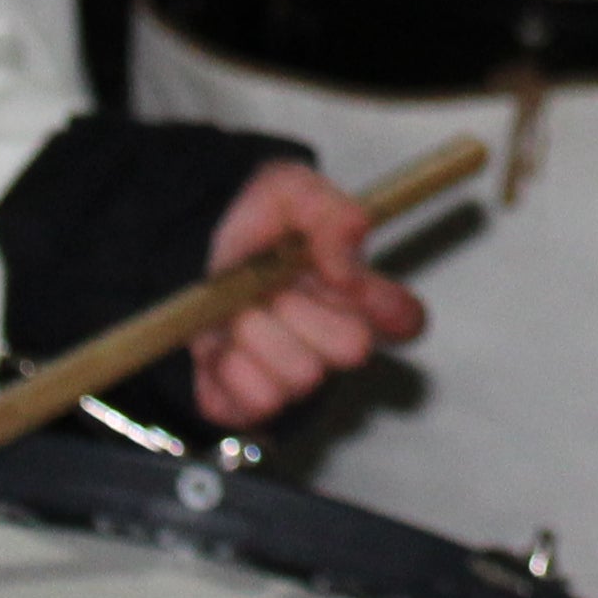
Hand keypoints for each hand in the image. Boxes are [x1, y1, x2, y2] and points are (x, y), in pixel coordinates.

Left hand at [185, 160, 424, 431]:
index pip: (407, 317)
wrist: (190, 250)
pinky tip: (222, 344)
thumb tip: (347, 269)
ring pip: (301, 376)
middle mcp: (333, 345)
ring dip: (258, 333)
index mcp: (358, 295)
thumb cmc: (254, 226)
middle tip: (272, 286)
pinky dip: (229, 368)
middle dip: (302, 309)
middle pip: (354, 347)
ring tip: (241, 310)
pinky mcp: (253, 406)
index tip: (338, 276)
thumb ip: (331, 214)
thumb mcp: (289, 191)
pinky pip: (257, 402)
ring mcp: (297, 381)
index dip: (381, 302)